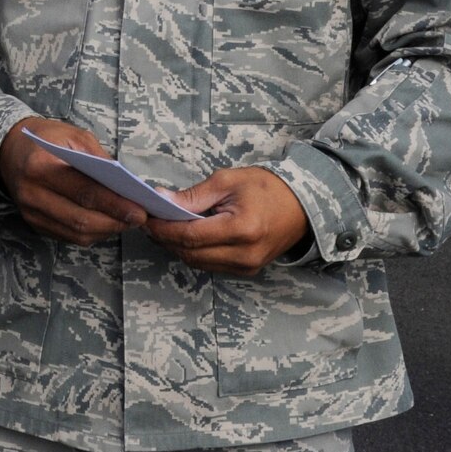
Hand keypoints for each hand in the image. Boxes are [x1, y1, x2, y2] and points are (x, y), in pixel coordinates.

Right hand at [0, 117, 145, 245]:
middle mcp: (32, 194)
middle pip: (81, 219)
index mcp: (41, 166)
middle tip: (139, 219)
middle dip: (115, 222)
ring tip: (127, 222)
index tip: (140, 211)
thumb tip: (127, 184)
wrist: (7, 149)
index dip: (115, 204)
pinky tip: (107, 223)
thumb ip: (100, 159)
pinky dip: (92, 233)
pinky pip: (68, 236)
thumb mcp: (73, 136)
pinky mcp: (34, 224)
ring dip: (106, 230)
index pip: (84, 192)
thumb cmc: (45, 138)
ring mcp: (31, 213)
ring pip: (76, 233)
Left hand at [145, 167, 310, 276]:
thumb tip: (162, 201)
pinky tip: (185, 236)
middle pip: (191, 254)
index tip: (147, 217)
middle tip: (150, 221)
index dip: (164, 229)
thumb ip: (193, 195)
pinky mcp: (247, 270)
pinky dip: (194, 252)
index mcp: (242, 229)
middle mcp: (244, 254)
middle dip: (166, 239)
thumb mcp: (228, 181)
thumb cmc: (267, 187)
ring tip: (164, 227)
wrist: (303, 205)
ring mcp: (247, 266)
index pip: (190, 236)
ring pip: (198, 263)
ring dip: (178, 247)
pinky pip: (211, 264)